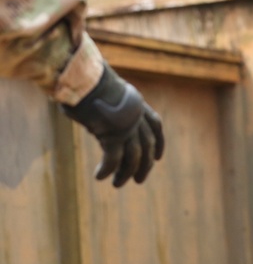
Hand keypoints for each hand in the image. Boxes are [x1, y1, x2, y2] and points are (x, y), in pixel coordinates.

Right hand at [62, 62, 164, 186]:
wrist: (83, 79)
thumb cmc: (86, 82)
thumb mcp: (105, 92)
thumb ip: (111, 108)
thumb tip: (102, 119)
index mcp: (138, 104)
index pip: (155, 126)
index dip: (158, 143)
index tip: (158, 158)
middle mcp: (137, 118)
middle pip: (147, 146)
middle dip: (144, 165)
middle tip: (139, 180)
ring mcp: (127, 128)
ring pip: (133, 158)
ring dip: (125, 173)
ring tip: (117, 184)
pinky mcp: (113, 136)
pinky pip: (113, 160)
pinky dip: (108, 170)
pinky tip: (99, 176)